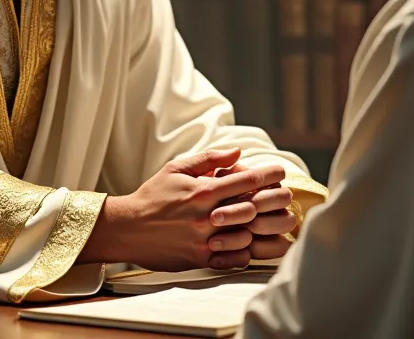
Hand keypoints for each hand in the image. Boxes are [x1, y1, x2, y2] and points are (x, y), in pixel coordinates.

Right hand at [77, 148, 286, 271]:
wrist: (127, 228)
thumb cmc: (153, 196)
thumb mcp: (177, 169)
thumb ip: (209, 159)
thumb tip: (237, 152)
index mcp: (202, 192)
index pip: (245, 181)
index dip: (267, 175)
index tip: (280, 171)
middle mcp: (206, 217)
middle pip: (252, 209)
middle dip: (274, 202)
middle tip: (286, 196)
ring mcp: (204, 241)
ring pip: (247, 236)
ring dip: (262, 228)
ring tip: (273, 221)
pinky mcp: (200, 259)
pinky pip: (234, 260)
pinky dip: (246, 251)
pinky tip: (251, 242)